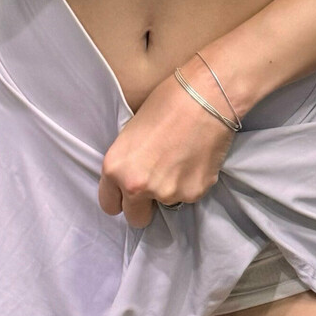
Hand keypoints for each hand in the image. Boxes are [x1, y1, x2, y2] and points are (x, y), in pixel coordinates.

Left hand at [97, 62, 237, 228]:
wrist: (205, 97)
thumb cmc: (165, 102)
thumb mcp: (130, 133)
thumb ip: (128, 162)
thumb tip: (134, 176)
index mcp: (115, 169)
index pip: (110, 205)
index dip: (120, 198)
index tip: (129, 191)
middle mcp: (137, 187)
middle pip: (136, 218)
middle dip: (143, 206)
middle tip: (155, 181)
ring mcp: (167, 193)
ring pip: (166, 204)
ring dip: (170, 189)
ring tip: (180, 158)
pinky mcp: (194, 193)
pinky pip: (188, 194)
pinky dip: (191, 182)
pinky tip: (195, 158)